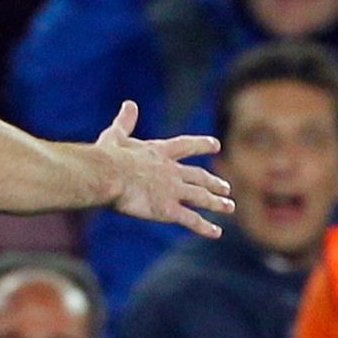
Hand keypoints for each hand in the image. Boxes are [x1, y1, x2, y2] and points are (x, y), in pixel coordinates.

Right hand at [96, 99, 231, 236]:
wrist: (109, 175)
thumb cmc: (108, 157)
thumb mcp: (116, 136)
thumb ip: (125, 122)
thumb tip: (129, 104)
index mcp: (159, 152)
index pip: (186, 146)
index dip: (202, 145)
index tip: (216, 145)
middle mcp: (171, 171)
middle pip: (199, 176)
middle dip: (213, 182)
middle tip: (226, 188)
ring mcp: (172, 190)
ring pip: (201, 197)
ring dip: (216, 203)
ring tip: (229, 207)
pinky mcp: (168, 210)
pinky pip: (191, 220)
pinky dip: (205, 227)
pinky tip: (217, 233)